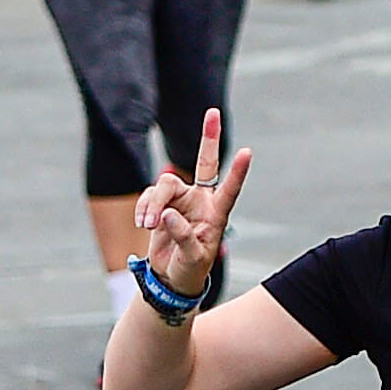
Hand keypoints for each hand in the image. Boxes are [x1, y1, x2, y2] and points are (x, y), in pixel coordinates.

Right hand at [130, 108, 249, 292]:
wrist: (170, 277)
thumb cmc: (190, 269)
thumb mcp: (192, 259)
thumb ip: (183, 237)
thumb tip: (168, 215)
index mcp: (217, 213)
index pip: (229, 189)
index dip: (237, 172)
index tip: (247, 152)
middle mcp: (201, 200)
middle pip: (202, 164)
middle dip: (209, 137)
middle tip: (213, 112)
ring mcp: (180, 199)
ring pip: (164, 185)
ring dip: (153, 204)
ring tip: (147, 226)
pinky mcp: (160, 204)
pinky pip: (149, 196)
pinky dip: (143, 208)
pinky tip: (143, 224)